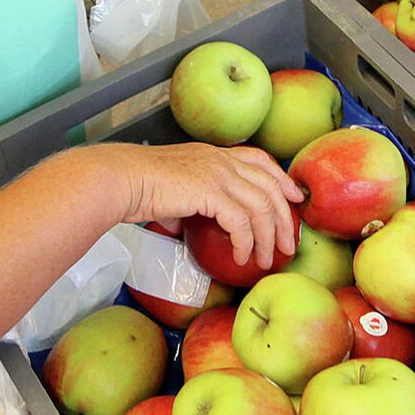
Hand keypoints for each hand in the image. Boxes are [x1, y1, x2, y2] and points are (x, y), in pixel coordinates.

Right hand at [95, 142, 303, 268]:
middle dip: (284, 218)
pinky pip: (241, 222)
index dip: (282, 180)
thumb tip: (183, 223)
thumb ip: (187, 203)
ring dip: (266, 238)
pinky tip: (240, 256)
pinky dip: (245, 242)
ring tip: (264, 260)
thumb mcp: (172, 190)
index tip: (295, 198)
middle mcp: (221, 161)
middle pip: (270, 187)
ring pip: (261, 207)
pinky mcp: (210, 192)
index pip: (260, 160)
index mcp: (214, 155)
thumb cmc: (136, 185)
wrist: (120, 180)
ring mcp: (218, 174)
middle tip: (288, 244)